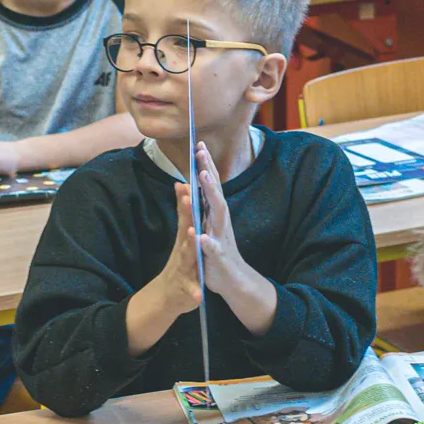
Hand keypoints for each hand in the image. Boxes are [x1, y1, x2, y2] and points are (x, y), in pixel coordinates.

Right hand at [150, 182, 204, 314]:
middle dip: (186, 215)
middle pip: (184, 231)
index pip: (185, 216)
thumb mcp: (182, 237)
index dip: (185, 200)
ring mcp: (183, 268)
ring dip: (189, 247)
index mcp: (184, 239)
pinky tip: (199, 296)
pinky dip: (194, 291)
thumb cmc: (181, 262)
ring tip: (194, 235)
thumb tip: (181, 187)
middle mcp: (182, 251)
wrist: (168, 295)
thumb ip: (184, 214)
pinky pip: (191, 289)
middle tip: (188, 199)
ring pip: (186, 257)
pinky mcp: (186, 287)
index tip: (184, 183)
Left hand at [190, 142, 256, 294]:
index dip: (206, 165)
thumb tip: (190, 183)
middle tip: (201, 153)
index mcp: (216, 214)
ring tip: (202, 179)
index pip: (211, 186)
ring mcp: (220, 237)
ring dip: (210, 196)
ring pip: (216, 215)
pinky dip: (208, 242)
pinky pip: (213, 248)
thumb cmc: (218, 249)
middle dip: (208, 173)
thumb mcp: (208, 224)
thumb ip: (201, 204)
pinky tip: (202, 235)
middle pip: (215, 193)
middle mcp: (220, 221)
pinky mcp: (217, 257)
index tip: (199, 144)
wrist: (233, 279)